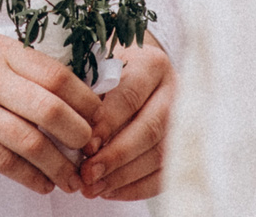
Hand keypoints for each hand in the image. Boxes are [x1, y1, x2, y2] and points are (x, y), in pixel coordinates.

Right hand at [0, 20, 103, 194]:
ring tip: (72, 179)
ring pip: (30, 141)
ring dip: (59, 166)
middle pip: (51, 107)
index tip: (100, 119)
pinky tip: (41, 184)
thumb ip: (13, 66)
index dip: (86, 100)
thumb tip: (61, 92)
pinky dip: (29, 177)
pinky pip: (1, 162)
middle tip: (93, 151)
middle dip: (80, 135)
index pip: (58, 74)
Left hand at [78, 35, 171, 200]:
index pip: (130, 96)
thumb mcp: (98, 70)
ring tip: (93, 187)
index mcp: (150, 64)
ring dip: (123, 176)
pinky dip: (136, 188)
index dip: (107, 123)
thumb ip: (87, 94)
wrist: (137, 75)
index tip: (85, 146)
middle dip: (115, 156)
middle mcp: (174, 90)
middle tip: (87, 174)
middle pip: (149, 128)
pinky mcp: (184, 146)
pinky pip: (165, 174)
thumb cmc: (109, 73)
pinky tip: (110, 191)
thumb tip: (71, 131)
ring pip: (159, 155)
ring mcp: (184, 120)